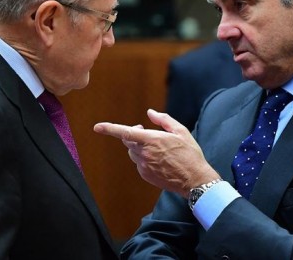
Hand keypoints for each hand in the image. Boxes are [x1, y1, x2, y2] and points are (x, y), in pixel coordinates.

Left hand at [94, 109, 219, 196]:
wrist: (194, 179)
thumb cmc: (190, 154)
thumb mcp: (181, 131)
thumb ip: (163, 120)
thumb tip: (150, 112)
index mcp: (151, 140)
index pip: (125, 132)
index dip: (110, 129)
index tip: (97, 127)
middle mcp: (144, 153)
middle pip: (128, 141)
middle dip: (132, 134)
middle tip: (143, 130)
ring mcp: (144, 166)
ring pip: (133, 152)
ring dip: (139, 147)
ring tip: (156, 147)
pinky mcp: (145, 175)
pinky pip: (139, 163)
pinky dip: (144, 159)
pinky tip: (159, 160)